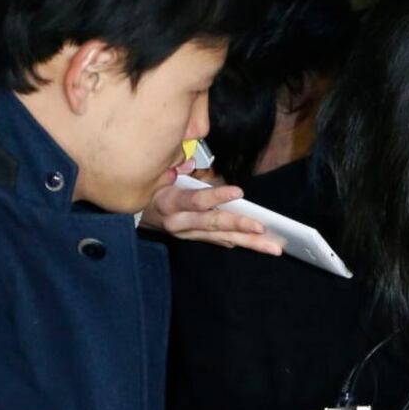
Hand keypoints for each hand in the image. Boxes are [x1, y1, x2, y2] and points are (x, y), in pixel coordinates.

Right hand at [139, 184, 283, 255]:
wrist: (135, 214)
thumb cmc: (152, 188)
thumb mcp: (160, 176)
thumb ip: (178, 170)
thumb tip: (188, 162)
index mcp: (171, 203)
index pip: (196, 200)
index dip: (216, 196)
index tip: (239, 192)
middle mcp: (180, 223)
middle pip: (213, 223)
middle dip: (239, 225)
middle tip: (262, 228)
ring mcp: (189, 234)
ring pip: (223, 237)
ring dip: (249, 242)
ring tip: (272, 247)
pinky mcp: (196, 239)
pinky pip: (221, 241)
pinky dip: (240, 242)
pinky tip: (260, 245)